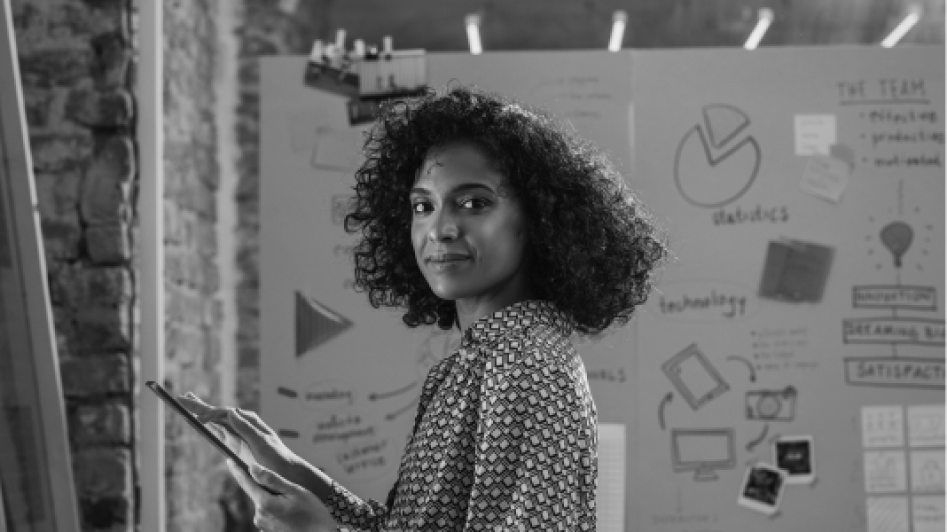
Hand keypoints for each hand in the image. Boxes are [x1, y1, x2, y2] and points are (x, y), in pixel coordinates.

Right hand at [177, 394, 303, 487]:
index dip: (209, 413)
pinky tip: (200, 422)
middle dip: (199, 405)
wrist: (286, 470)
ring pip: (215, 420)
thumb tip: (232, 412)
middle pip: (216, 412)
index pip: (224, 412)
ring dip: (201, 412)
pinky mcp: (236, 444)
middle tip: (181, 396)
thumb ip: (247, 428)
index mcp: (248, 421)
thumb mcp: (262, 442)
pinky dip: (207, 426)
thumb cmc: (277, 456)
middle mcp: (241, 424)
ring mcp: (238, 434)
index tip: (196, 417)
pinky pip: (218, 432)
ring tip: (187, 403)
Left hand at [230, 460, 324, 531]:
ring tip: (295, 504)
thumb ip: (272, 479)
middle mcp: (259, 516)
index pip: (246, 482)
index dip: (238, 470)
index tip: (230, 459)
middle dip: (268, 487)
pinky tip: (292, 513)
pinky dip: (277, 509)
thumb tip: (252, 467)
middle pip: (258, 492)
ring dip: (274, 499)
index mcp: (264, 503)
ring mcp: (263, 526)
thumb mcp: (295, 491)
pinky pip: (269, 514)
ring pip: (264, 503)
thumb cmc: (312, 513)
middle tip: (289, 489)